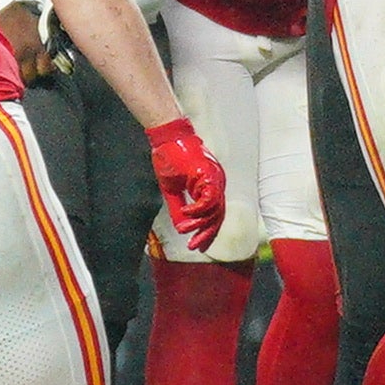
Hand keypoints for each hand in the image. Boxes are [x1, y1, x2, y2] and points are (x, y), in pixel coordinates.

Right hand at [148, 116, 227, 252]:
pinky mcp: (209, 176)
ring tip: (185, 231)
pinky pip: (208, 200)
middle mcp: (216, 184)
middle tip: (195, 246)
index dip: (206, 231)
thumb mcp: (172, 190)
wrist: (167, 139)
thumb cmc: (170, 160)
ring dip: (199, 224)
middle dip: (206, 233)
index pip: (213, 214)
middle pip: (218, 216)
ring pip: (214, 210)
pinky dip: (198, 211)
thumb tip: (181, 228)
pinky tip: (186, 216)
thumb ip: (178, 208)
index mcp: (209, 187)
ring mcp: (215, 180)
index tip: (197, 245)